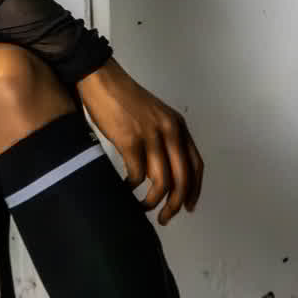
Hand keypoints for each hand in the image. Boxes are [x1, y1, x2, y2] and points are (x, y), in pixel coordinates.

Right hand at [77, 58, 203, 224]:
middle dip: (175, 204)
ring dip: (152, 201)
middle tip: (165, 218)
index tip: (189, 206)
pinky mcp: (130, 141)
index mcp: (177, 125)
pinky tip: (124, 189)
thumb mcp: (153, 115)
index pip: (196, 165)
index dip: (195, 189)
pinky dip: (131, 188)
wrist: (101, 79)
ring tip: (142, 207)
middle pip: (183, 179)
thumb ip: (162, 138)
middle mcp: (170, 131)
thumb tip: (160, 170)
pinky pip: (137, 176)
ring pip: (162, 182)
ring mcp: (151, 136)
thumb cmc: (121, 97)